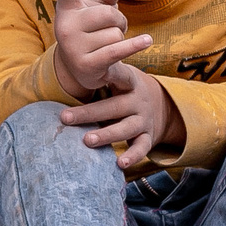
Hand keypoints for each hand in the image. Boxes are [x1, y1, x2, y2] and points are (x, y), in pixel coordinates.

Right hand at [52, 0, 149, 100]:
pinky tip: (147, 41)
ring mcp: (73, 47)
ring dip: (120, 38)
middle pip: (109, 14)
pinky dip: (134, 46)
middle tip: (108, 30)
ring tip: (106, 46)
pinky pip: (118, 49)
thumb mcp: (99, 6)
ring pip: (116, 33)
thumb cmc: (91, 29)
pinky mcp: (86, 65)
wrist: (79, 68)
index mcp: (68, 8)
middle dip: (118, 21)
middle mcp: (66, 26)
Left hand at [58, 64, 183, 169]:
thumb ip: (102, 73)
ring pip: (126, 128)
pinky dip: (133, 157)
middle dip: (89, 113)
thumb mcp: (119, 75)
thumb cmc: (125, 88)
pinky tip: (120, 164)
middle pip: (114, 107)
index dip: (108, 73)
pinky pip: (142, 148)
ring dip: (107, 135)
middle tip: (65, 117)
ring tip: (88, 140)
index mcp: (129, 82)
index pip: (119, 75)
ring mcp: (144, 120)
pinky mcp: (148, 137)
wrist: (159, 102)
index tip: (90, 72)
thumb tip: (73, 61)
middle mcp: (137, 101)